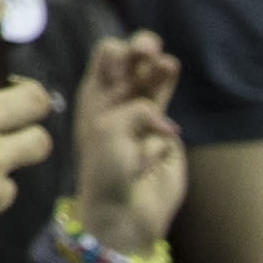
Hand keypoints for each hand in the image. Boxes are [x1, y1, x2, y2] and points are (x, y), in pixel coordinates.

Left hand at [70, 32, 187, 260]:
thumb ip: (137, 108)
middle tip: (148, 50)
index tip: (120, 70)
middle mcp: (120, 101)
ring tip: (168, 64)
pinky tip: (147, 160)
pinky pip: (166, 126)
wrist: (123, 212)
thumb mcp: (109, 130)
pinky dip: (160, 135)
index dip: (117, 55)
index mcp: (95, 94)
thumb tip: (164, 119)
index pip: (108, 57)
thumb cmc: (104, 170)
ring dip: (163, 71)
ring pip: (158, 84)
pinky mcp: (165, 138)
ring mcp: (145, 117)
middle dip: (144, 50)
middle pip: (137, 63)